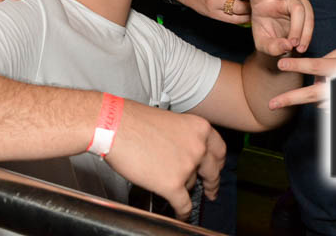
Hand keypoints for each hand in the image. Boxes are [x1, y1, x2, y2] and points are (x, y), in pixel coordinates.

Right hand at [106, 101, 223, 219]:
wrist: (116, 127)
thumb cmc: (136, 121)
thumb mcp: (172, 121)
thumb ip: (185, 137)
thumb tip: (184, 152)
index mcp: (199, 128)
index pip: (219, 149)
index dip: (218, 162)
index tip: (216, 169)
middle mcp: (198, 147)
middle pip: (212, 171)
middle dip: (212, 182)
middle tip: (211, 189)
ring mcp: (187, 166)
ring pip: (190, 185)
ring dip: (182, 187)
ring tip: (171, 186)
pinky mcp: (172, 184)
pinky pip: (183, 205)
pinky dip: (183, 212)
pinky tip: (181, 214)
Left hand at [240, 0, 312, 56]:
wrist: (282, 47)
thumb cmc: (269, 43)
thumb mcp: (266, 47)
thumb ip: (274, 47)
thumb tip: (287, 44)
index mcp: (259, 4)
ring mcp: (290, 1)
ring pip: (298, 8)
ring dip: (299, 28)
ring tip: (295, 46)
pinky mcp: (303, 6)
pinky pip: (309, 16)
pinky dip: (307, 32)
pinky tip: (301, 46)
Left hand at [270, 47, 335, 108]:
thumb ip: (326, 61)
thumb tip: (312, 76)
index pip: (315, 66)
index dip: (296, 65)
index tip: (281, 63)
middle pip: (311, 95)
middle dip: (290, 99)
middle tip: (271, 104)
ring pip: (320, 102)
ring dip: (318, 95)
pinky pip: (330, 108)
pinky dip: (328, 101)